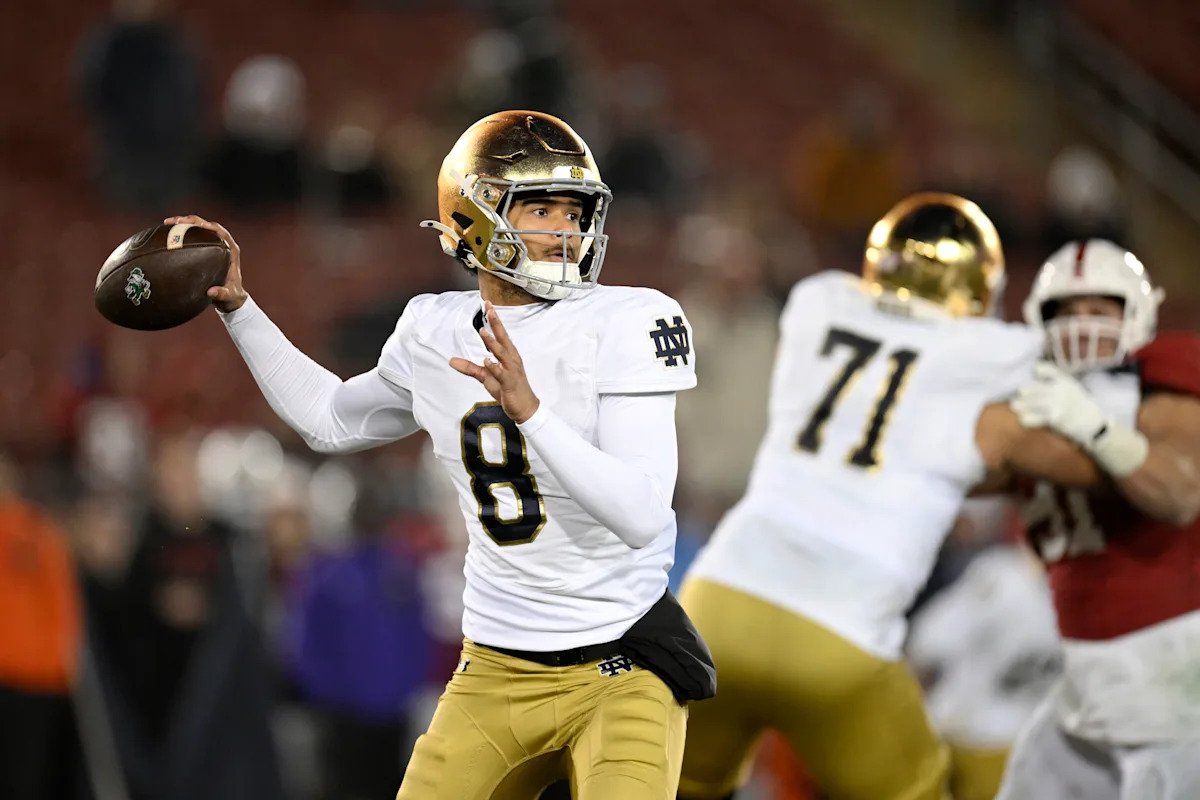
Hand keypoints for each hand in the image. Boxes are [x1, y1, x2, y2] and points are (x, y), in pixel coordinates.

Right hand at [163, 214, 246, 312]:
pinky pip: (195, 236)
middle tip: (173, 222)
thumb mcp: (228, 296)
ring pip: (200, 229)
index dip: (207, 226)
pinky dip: (183, 233)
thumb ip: (221, 294)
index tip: (193, 225)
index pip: (220, 232)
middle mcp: (224, 245)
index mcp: (231, 251)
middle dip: (191, 221)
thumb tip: (211, 292)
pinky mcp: (207, 249)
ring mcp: (215, 246)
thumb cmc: (231, 296)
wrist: (231, 298)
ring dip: (185, 224)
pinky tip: (168, 234)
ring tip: (167, 223)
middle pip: (208, 226)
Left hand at [450, 302, 540, 422]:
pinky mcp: (510, 383)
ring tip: (483, 331)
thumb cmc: (508, 389)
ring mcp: (512, 371)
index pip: (500, 334)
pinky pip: (502, 373)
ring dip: (493, 342)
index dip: (494, 320)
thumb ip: (470, 368)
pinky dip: (495, 367)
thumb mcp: (486, 377)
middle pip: (503, 338)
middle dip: (496, 323)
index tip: (488, 305)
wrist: (525, 407)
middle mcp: (511, 359)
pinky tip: (487, 361)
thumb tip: (451, 360)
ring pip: (502, 353)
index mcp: (508, 355)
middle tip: (490, 308)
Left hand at [1011, 362, 1106, 445]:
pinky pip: (1038, 418)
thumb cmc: (1076, 402)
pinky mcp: (1056, 418)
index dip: (1041, 369)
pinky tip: (1022, 419)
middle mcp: (1061, 391)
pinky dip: (1028, 419)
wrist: (1092, 422)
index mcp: (1064, 381)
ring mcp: (1058, 404)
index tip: (1035, 370)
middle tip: (1019, 393)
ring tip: (1014, 406)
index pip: (1050, 371)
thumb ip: (1054, 377)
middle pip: (1037, 389)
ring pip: (1034, 403)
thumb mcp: (1070, 386)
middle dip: (1026, 391)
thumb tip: (1034, 368)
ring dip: (1023, 405)